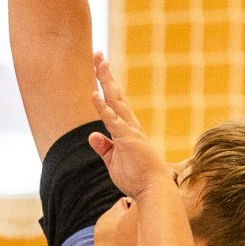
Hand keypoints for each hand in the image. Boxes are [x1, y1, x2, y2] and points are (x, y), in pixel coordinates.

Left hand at [88, 53, 172, 200]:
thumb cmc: (136, 178)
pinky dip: (102, 108)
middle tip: (98, 55)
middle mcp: (129, 125)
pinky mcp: (127, 139)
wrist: (153, 190)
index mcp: (127, 129)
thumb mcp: (113, 161)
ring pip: (115, 101)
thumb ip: (103, 147)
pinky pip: (112, 121)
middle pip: (115, 94)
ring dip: (106, 81)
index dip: (107, 84)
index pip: (114, 102)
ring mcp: (129, 131)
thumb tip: (91, 135)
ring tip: (100, 63)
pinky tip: (94, 94)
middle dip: (106, 74)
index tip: (99, 67)